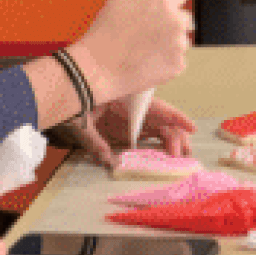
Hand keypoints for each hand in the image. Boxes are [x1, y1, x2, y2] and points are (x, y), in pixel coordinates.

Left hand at [61, 97, 196, 167]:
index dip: (176, 117)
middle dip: (175, 136)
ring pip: (159, 127)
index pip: (157, 107)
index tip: (191, 128)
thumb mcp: (81, 120)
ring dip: (170, 141)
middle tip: (181, 155)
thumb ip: (94, 140)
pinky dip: (159, 143)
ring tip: (180, 157)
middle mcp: (134, 107)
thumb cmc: (73, 102)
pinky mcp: (127, 125)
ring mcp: (132, 116)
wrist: (64, 94)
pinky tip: (166, 155)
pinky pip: (148, 132)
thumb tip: (107, 160)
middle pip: (162, 120)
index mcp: (126, 100)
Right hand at [68, 0, 191, 102]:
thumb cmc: (104, 32)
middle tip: (144, 33)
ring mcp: (179, 43)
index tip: (155, 11)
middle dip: (168, 23)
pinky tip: (145, 61)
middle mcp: (175, 18)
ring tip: (142, 49)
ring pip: (180, 39)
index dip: (167, 2)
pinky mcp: (177, 64)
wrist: (98, 68)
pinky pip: (176, 59)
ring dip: (167, 43)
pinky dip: (164, 61)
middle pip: (183, 17)